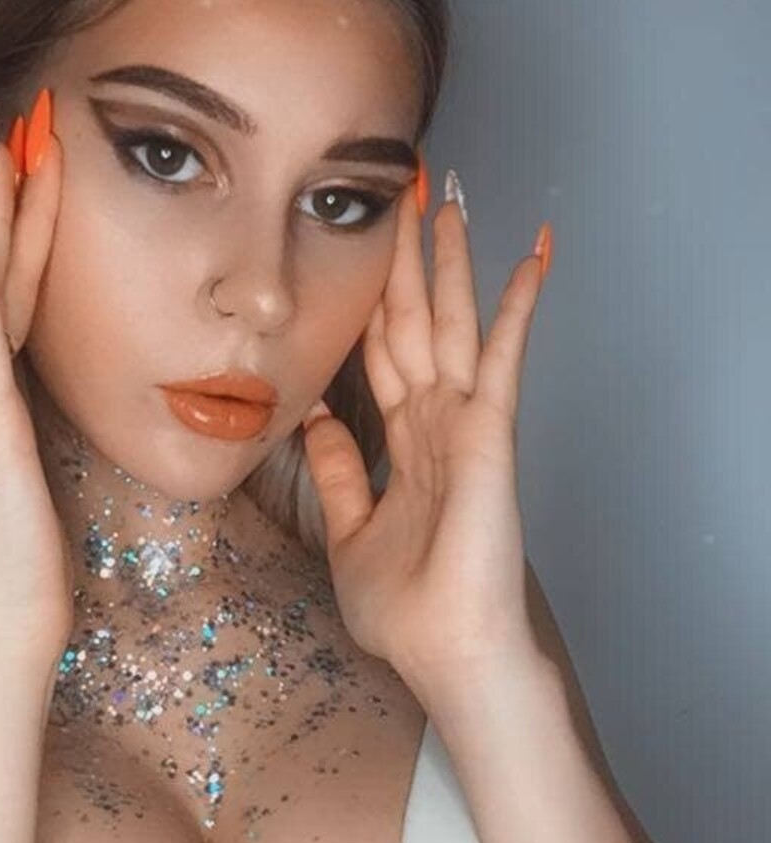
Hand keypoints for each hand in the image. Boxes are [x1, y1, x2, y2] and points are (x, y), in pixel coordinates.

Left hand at [301, 176, 550, 708]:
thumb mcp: (348, 532)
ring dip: (451, 260)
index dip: (368, 299)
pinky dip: (517, 304)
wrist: (448, 651)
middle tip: (401, 190)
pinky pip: (504, 356)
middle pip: (413, 321)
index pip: (380, 352)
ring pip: (452, 321)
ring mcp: (467, 424)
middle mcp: (436, 422)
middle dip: (405, 256)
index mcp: (404, 442)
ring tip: (448, 197)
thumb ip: (338, 471)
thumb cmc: (406, 609)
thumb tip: (311, 418)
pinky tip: (532, 253)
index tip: (358, 246)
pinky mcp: (492, 433)